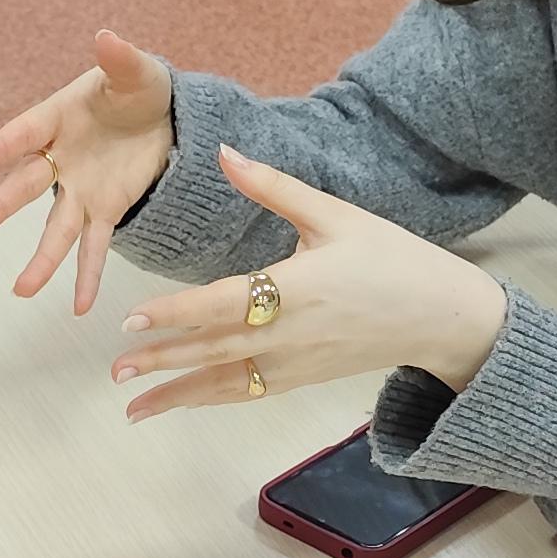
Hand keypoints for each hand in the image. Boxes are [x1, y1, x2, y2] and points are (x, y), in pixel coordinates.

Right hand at [0, 30, 179, 315]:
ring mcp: (80, 189)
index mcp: (56, 118)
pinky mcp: (106, 210)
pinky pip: (95, 247)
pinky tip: (81, 306)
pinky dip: (87, 276)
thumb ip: (119, 60)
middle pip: (25, 187)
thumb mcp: (135, 72)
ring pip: (55, 228)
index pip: (22, 134)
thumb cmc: (139, 89)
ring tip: (21, 290)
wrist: (168, 117)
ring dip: (40, 259)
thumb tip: (105, 37)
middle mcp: (59, 159)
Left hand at [103, 147, 508, 418]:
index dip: (176, 313)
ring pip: (227, 383)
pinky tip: (178, 402)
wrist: (441, 315)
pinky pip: (248, 393)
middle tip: (115, 368)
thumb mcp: (335, 214)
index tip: (131, 319)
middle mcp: (293, 333)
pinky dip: (210, 399)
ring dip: (178, 394)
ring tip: (132, 405)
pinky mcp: (303, 379)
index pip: (224, 303)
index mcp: (299, 287)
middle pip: (215, 350)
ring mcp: (298, 363)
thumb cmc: (390, 257)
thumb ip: (273, 187)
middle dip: (162, 360)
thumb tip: (224, 151)